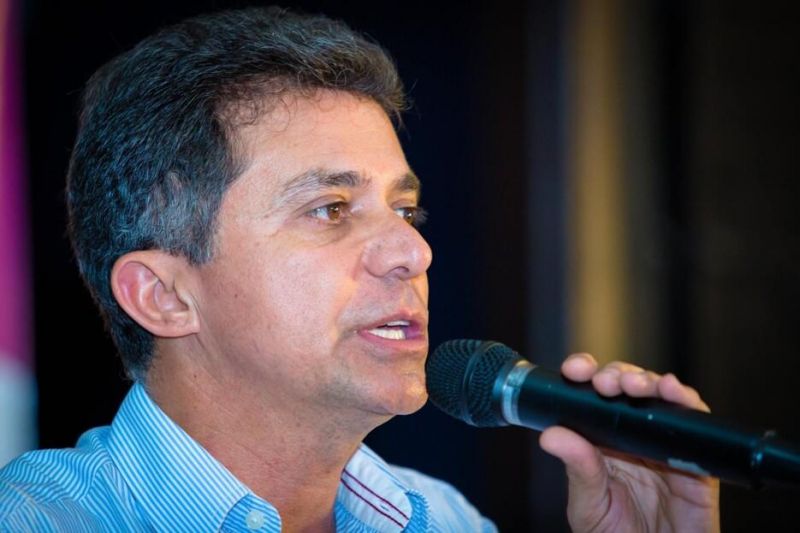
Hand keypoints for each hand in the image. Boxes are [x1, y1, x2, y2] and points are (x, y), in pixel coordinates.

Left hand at [539, 353, 720, 532]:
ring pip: (660, 397)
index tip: (574, 369)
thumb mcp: (588, 505)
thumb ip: (577, 469)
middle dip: (616, 375)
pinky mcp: (697, 460)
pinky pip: (697, 425)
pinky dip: (686, 401)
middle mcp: (633, 435)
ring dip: (647, 381)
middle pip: (627, 387)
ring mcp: (665, 444)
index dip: (585, 374)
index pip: (592, 395)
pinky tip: (672, 391)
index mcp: (602, 439)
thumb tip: (551, 435)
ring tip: (633, 385)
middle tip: (604, 382)